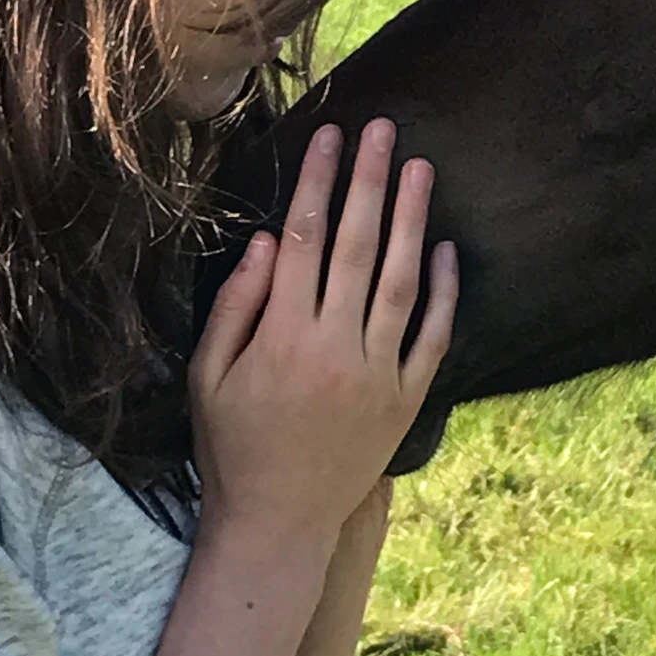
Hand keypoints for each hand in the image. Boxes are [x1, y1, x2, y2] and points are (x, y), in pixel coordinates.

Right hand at [188, 119, 456, 556]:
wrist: (278, 525)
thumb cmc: (234, 446)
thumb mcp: (209, 376)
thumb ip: (235, 306)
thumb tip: (268, 239)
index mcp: (282, 337)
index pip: (306, 240)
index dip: (319, 182)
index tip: (331, 136)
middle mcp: (334, 349)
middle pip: (357, 247)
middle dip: (370, 182)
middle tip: (384, 130)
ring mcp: (377, 375)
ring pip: (401, 282)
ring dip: (412, 221)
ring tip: (422, 169)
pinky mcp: (407, 400)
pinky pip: (432, 338)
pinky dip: (442, 294)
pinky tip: (446, 250)